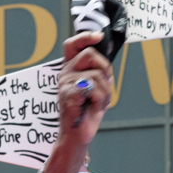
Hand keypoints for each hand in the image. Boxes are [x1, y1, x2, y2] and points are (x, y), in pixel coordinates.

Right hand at [55, 32, 113, 150]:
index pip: (73, 45)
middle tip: (106, 85)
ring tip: (99, 104)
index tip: (99, 36)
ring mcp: (65, 83)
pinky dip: (100, 100)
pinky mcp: (69, 94)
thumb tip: (107, 62)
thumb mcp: (96, 89)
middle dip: (105, 69)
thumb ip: (99, 73)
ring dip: (105, 91)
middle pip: (90, 54)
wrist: (78, 135)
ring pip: (95, 74)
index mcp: (71, 69)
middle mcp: (65, 73)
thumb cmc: (87, 113)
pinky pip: (93, 88)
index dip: (85, 37)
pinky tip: (94, 108)